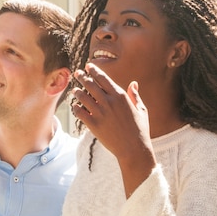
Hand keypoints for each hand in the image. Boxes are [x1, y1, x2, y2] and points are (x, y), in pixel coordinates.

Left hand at [72, 63, 154, 195]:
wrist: (134, 149)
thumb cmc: (140, 130)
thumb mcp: (142, 110)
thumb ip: (135, 96)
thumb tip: (133, 83)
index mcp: (120, 96)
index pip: (103, 78)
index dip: (94, 70)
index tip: (88, 66)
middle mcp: (109, 102)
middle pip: (90, 84)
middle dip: (82, 76)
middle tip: (77, 73)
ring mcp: (100, 113)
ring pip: (83, 97)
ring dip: (77, 92)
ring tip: (75, 90)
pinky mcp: (93, 125)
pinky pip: (79, 112)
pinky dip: (75, 107)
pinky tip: (75, 106)